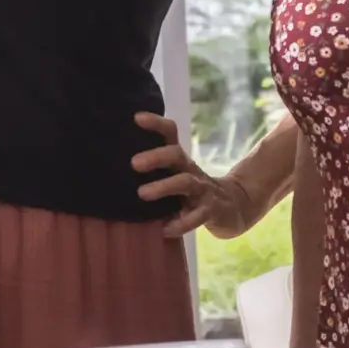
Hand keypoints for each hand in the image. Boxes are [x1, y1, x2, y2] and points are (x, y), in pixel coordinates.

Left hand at [135, 114, 262, 240]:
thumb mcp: (176, 175)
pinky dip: (180, 223)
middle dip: (156, 156)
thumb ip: (155, 170)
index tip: (136, 118)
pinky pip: (197, 217)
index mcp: (180, 160)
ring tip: (142, 193)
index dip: (156, 124)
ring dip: (164, 187)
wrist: (234, 207)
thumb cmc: (192, 191)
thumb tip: (115, 169)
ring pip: (185, 182)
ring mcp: (202, 190)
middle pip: (175, 155)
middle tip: (134, 163)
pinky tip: (164, 229)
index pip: (169, 134)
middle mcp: (190, 170)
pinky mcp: (211, 211)